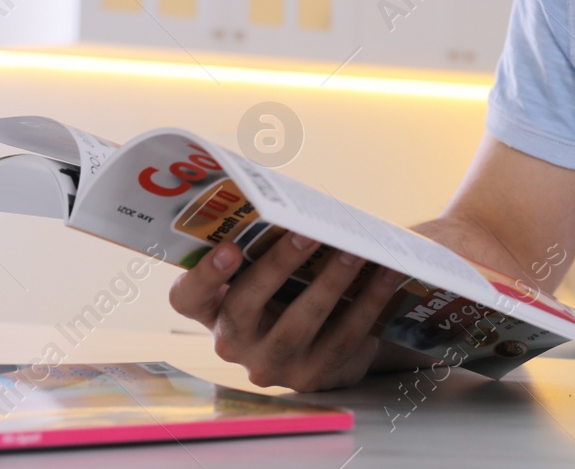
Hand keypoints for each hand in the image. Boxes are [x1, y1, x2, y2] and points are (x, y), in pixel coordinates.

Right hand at [169, 232, 402, 390]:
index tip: (230, 247)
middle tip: (307, 232)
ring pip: (299, 324)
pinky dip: (368, 301)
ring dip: (331, 281)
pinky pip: (342, 338)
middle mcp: (232, 343)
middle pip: (243, 308)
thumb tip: (297, 198)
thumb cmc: (290, 288)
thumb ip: (268, 242)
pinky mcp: (311, 377)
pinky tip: (387, 273)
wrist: (327, 343)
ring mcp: (271, 365)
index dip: (204, 275)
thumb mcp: (269, 270)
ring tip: (356, 249)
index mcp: (212, 309)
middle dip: (277, 266)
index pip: (186, 298)